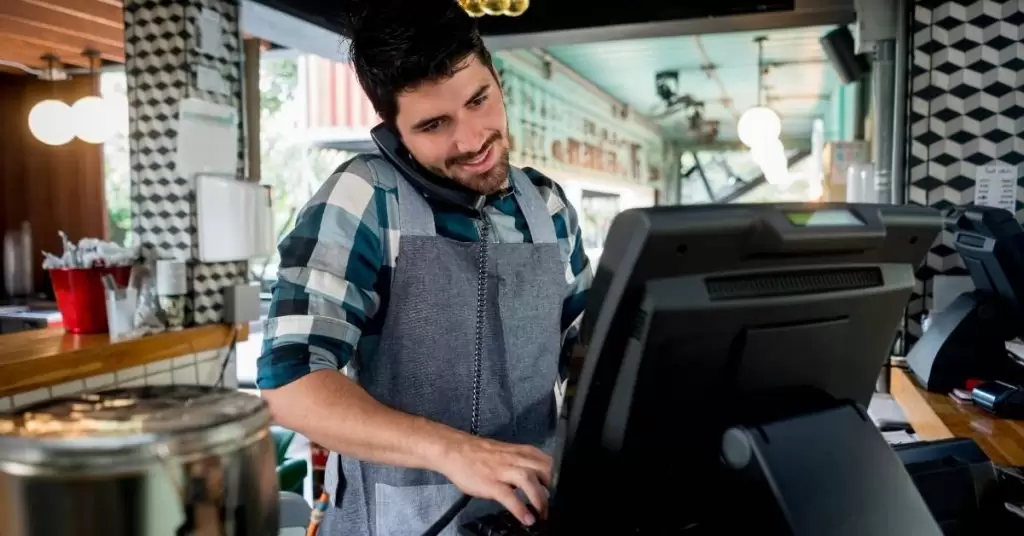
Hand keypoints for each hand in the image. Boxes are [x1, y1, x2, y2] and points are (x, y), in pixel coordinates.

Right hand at [438, 435, 552, 525]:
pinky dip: (520, 508)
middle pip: (544, 470)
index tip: (558, 492)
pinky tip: (526, 519)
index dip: (556, 477)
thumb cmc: (479, 454)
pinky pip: (509, 496)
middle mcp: (515, 459)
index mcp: (521, 452)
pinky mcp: (490, 483)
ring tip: (542, 515)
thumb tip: (537, 483)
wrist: (454, 450)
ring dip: (539, 499)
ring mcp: (502, 470)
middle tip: (550, 505)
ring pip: (529, 480)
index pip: (548, 461)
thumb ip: (521, 464)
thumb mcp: (506, 454)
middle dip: (552, 489)